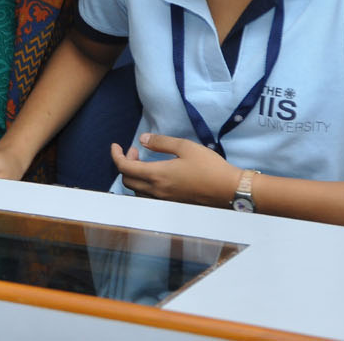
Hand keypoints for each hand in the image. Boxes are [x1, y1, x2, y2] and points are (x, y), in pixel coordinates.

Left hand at [110, 133, 237, 206]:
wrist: (228, 190)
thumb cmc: (208, 166)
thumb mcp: (185, 147)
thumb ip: (161, 142)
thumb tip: (142, 139)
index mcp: (157, 175)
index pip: (125, 168)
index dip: (116, 155)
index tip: (116, 145)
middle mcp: (156, 191)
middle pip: (127, 180)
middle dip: (125, 164)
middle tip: (136, 151)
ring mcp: (164, 201)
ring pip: (136, 191)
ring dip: (134, 175)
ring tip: (145, 161)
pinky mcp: (172, 205)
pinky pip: (147, 197)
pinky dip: (143, 185)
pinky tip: (155, 175)